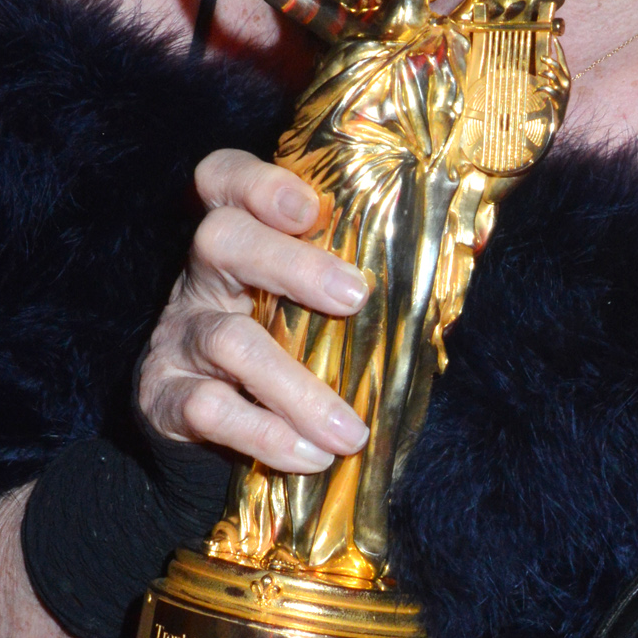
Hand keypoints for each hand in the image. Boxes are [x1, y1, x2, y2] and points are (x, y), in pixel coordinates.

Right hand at [136, 146, 371, 474]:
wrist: (205, 439)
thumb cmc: (284, 359)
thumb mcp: (310, 313)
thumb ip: (369, 285)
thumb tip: (474, 245)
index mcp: (240, 246)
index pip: (224, 182)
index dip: (257, 183)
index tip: (308, 207)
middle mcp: (200, 281)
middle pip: (221, 239)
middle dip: (292, 264)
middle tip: (355, 298)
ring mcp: (178, 339)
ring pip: (228, 340)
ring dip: (297, 388)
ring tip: (349, 433)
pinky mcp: (163, 399)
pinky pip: (209, 410)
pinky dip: (265, 434)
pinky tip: (310, 456)